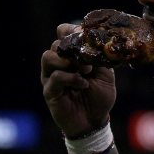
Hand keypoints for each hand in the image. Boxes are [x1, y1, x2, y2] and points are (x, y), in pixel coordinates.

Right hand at [41, 23, 115, 137]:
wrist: (94, 122)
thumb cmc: (99, 98)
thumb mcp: (106, 74)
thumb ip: (101, 58)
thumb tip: (99, 43)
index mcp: (70, 56)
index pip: (63, 33)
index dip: (72, 31)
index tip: (86, 37)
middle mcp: (58, 64)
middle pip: (56, 44)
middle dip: (74, 50)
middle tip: (90, 62)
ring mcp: (50, 77)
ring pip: (48, 57)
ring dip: (68, 61)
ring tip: (85, 71)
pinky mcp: (49, 91)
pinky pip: (55, 76)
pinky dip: (70, 78)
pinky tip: (82, 84)